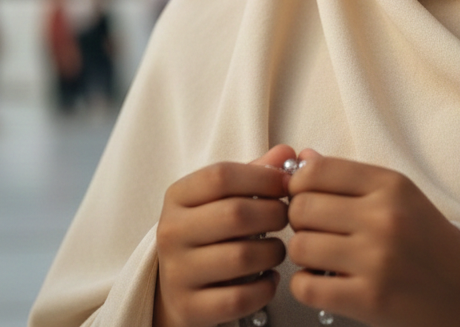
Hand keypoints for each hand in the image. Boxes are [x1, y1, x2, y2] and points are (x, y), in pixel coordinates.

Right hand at [154, 144, 295, 326]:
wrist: (173, 287)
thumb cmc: (207, 232)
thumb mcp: (220, 196)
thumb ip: (253, 173)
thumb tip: (287, 152)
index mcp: (177, 196)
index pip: (221, 175)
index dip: (262, 177)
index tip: (287, 183)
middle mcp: (172, 232)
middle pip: (235, 214)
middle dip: (273, 214)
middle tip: (288, 217)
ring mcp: (178, 272)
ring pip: (241, 257)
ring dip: (273, 252)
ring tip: (279, 248)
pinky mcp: (190, 307)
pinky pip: (239, 298)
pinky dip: (265, 288)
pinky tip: (270, 277)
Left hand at [287, 150, 459, 326]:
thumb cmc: (424, 238)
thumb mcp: (396, 194)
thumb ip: (347, 175)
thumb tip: (302, 157)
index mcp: (389, 185)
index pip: (316, 171)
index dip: (298, 183)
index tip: (303, 195)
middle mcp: (383, 218)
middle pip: (302, 207)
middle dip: (298, 219)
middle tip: (313, 228)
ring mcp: (377, 260)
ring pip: (300, 246)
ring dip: (302, 253)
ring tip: (320, 256)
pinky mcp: (371, 299)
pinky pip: (307, 286)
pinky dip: (304, 284)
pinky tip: (321, 280)